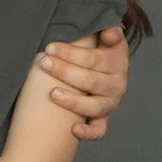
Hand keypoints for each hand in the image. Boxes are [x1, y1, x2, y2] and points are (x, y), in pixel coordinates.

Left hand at [38, 25, 131, 139]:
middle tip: (44, 63)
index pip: (95, 58)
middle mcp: (117, 83)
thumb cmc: (92, 50)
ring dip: (74, 101)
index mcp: (117, 60)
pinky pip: (99, 130)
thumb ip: (106, 29)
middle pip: (92, 81)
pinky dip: (89, 132)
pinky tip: (73, 129)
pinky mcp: (103, 119)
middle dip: (65, 71)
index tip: (50, 47)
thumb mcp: (101, 36)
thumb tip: (110, 33)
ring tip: (52, 94)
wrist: (100, 70)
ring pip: (95, 106)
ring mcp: (110, 103)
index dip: (72, 53)